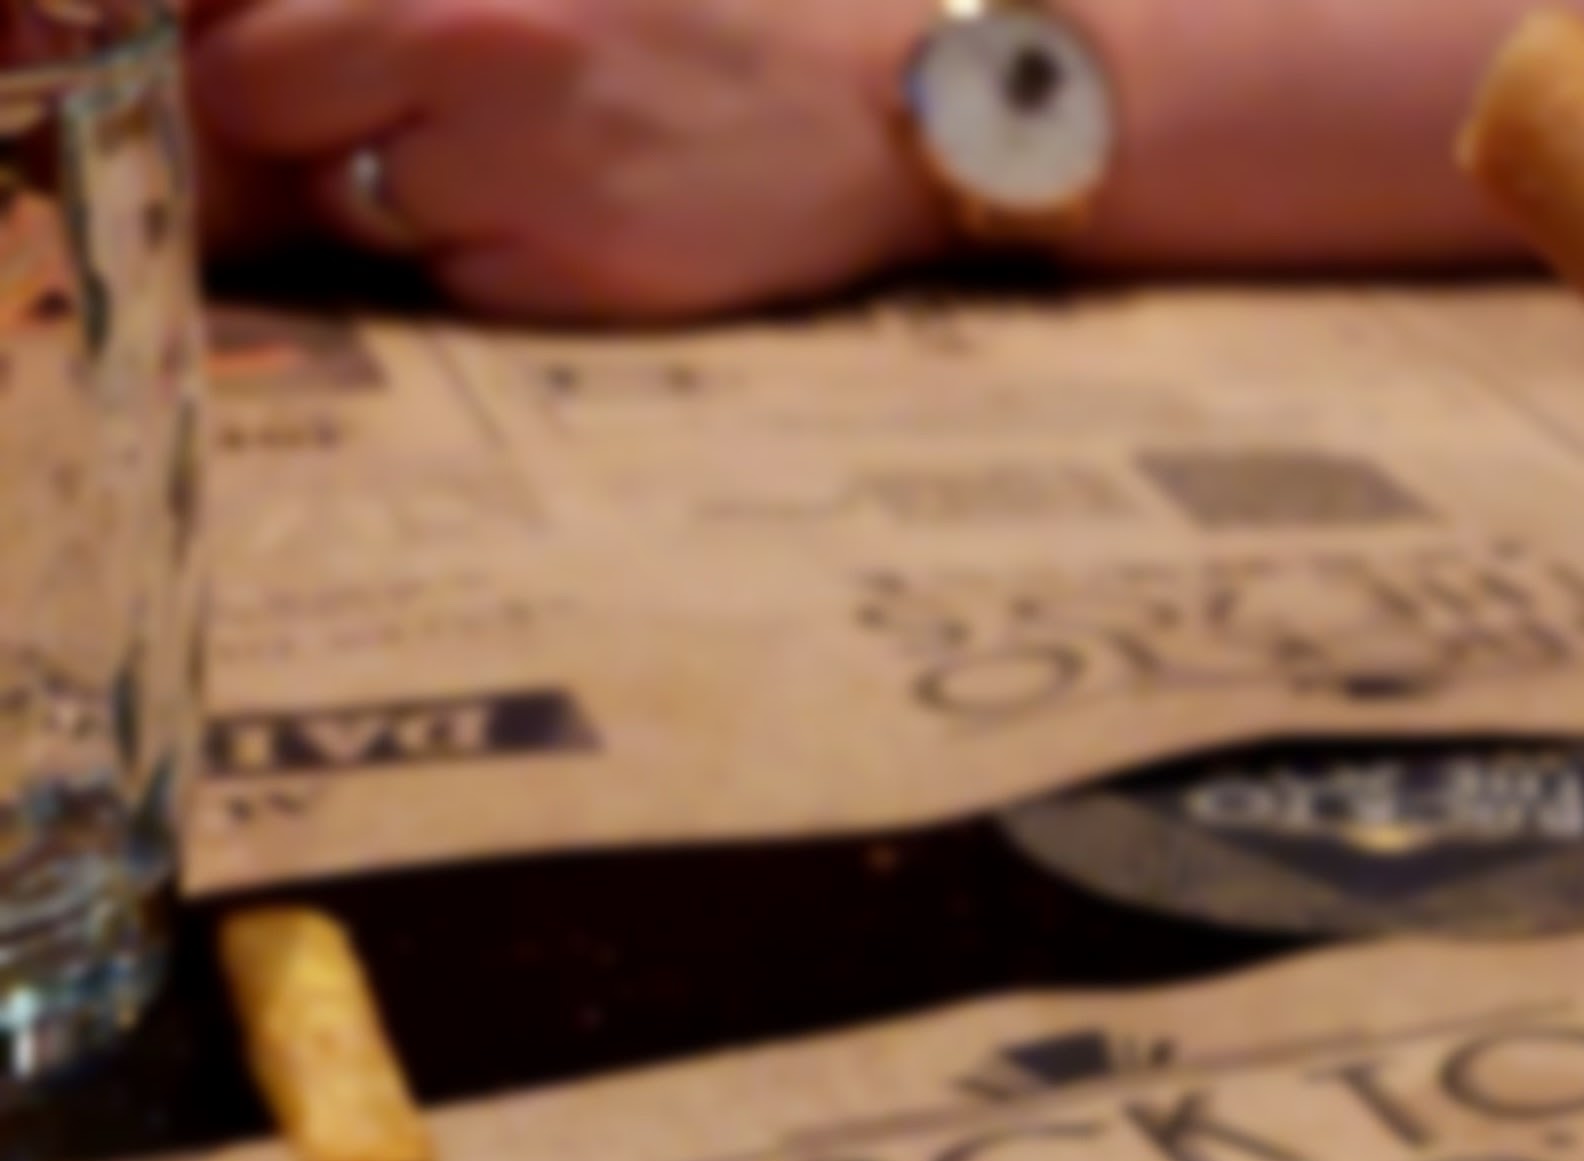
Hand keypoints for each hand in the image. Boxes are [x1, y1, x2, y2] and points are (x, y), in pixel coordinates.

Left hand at [187, 0, 952, 320]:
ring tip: (539, 156)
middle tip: (410, 113)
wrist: (908, 99)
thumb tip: (251, 37)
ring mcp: (519, 165)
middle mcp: (471, 44)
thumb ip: (424, 0)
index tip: (295, 59)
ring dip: (413, 189)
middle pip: (256, 107)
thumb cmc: (732, 12)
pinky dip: (503, 259)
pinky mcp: (576, 271)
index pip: (244, 21)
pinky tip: (595, 212)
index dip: (255, 38)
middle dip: (307, 114)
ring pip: (356, 201)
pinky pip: (459, 279)